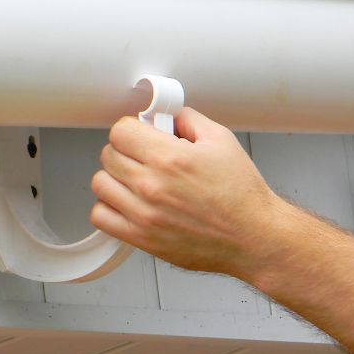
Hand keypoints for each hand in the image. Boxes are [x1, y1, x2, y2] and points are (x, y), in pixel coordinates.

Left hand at [89, 110, 289, 280]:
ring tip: (134, 179)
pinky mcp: (141, 237)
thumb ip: (188, 120)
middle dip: (124, 151)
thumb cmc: (241, 195)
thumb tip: (166, 115)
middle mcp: (151, 185)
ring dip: (114, 178)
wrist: (253, 237)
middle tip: (142, 156)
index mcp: (169, 157)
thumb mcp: (221, 140)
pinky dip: (109, 208)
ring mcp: (143, 213)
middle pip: (108, 155)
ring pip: (100, 184)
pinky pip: (101, 216)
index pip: (120, 131)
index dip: (131, 129)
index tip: (140, 135)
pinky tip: (127, 203)